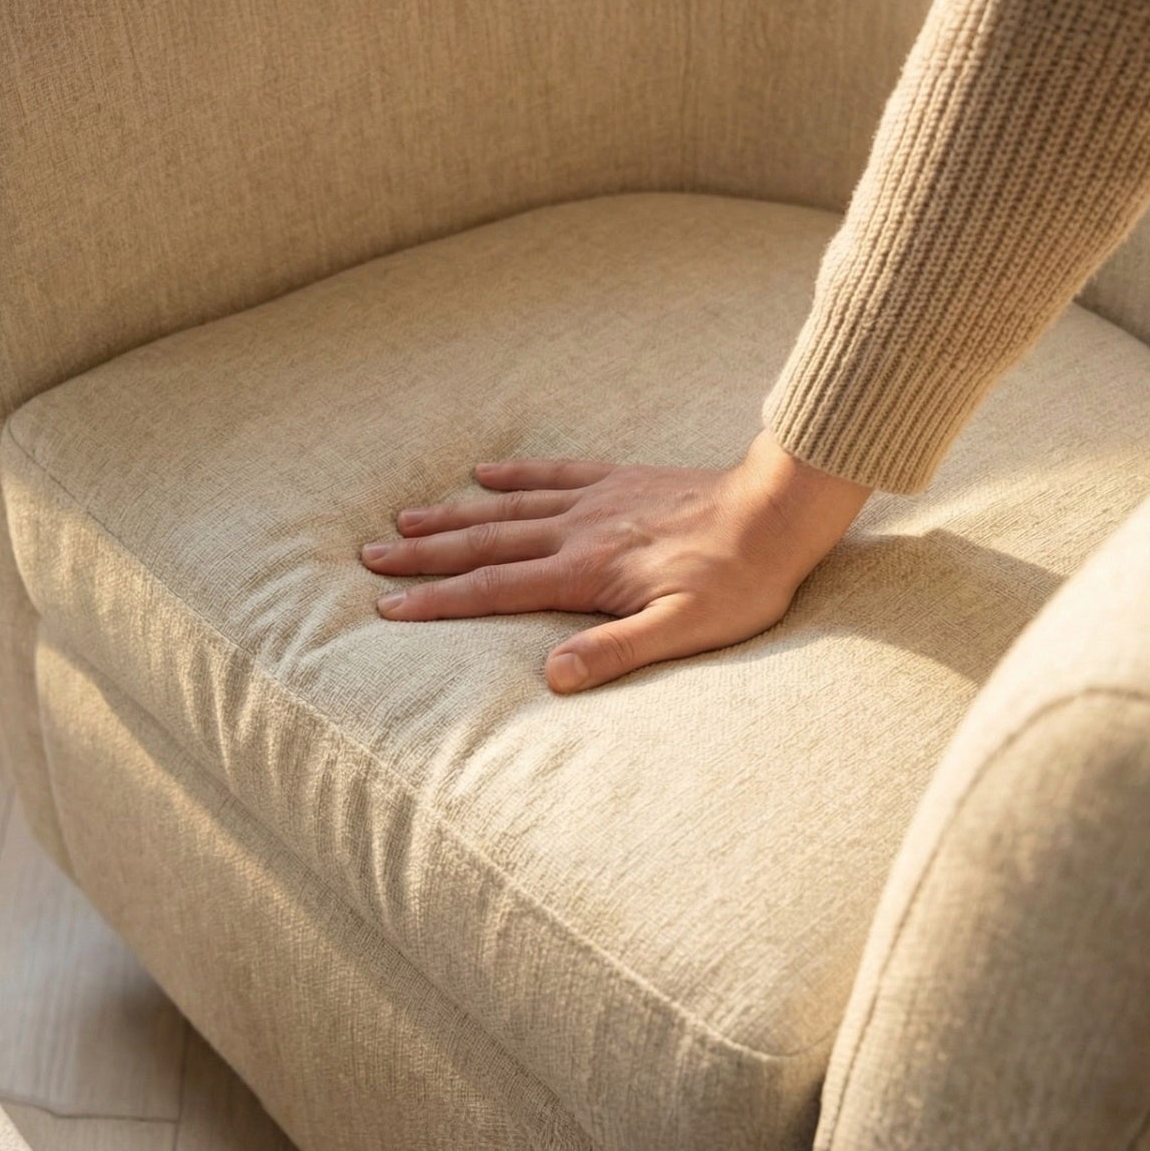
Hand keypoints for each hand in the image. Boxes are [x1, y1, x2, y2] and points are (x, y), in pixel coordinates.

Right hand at [360, 430, 870, 692]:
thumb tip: (550, 677)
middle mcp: (578, 531)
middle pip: (485, 544)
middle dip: (425, 554)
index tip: (389, 607)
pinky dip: (514, 475)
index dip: (438, 600)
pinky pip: (554, 474)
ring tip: (404, 518)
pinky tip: (484, 473)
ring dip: (452, 515)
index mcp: (585, 572)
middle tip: (370, 556)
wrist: (778, 510)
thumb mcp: (684, 631)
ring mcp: (595, 501)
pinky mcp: (618, 480)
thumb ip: (616, 653)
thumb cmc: (738, 581)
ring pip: (508, 509)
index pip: (495, 589)